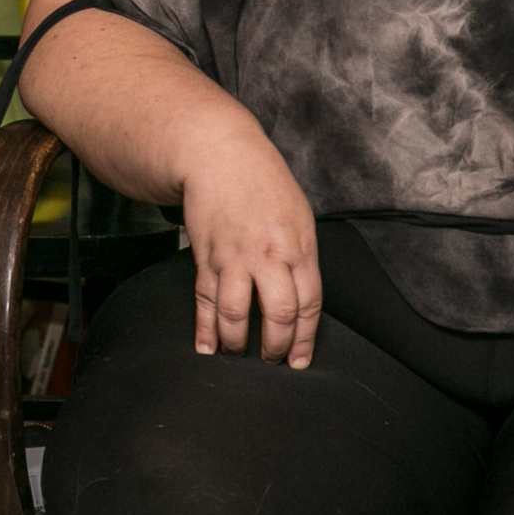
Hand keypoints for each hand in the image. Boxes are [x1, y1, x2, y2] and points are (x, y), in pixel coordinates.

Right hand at [178, 127, 321, 367]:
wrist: (219, 154)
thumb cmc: (263, 182)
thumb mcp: (298, 215)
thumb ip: (302, 256)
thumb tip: (302, 297)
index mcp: (298, 246)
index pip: (308, 304)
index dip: (305, 339)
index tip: (300, 360)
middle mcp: (268, 255)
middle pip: (278, 314)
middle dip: (276, 347)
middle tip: (272, 360)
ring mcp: (234, 257)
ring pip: (236, 313)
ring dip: (237, 342)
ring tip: (239, 353)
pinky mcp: (206, 256)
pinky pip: (205, 300)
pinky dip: (204, 328)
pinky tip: (206, 347)